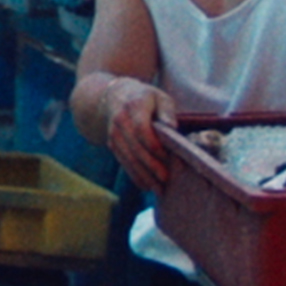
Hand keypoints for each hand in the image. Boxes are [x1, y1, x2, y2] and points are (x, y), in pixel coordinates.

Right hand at [103, 76, 176, 190]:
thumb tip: (172, 128)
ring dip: (144, 175)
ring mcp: (114, 134)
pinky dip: (135, 175)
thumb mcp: (159, 97)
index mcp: (133, 107)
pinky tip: (147, 185)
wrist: (113, 96)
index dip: (155, 146)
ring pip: (128, 158)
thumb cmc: (144, 97)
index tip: (170, 158)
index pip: (142, 130)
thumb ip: (167, 111)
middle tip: (167, 179)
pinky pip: (123, 162)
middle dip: (151, 166)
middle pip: (135, 148)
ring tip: (160, 189)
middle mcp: (119, 121)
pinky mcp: (112, 144)